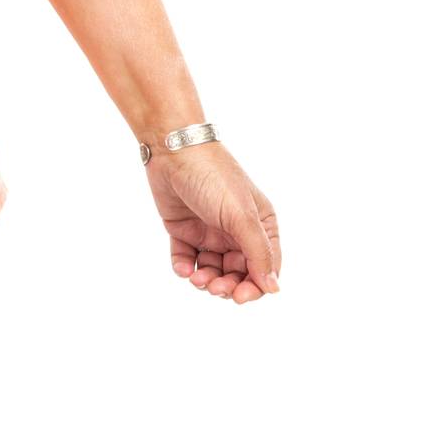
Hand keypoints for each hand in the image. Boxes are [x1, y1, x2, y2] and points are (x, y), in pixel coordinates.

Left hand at [145, 141, 280, 303]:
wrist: (172, 149)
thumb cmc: (213, 177)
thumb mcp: (241, 216)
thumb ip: (258, 253)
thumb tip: (273, 288)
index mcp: (260, 225)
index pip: (265, 267)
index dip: (255, 287)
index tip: (240, 297)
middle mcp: (237, 230)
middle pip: (239, 273)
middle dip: (228, 285)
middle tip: (214, 287)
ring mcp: (210, 230)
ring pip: (213, 269)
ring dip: (206, 280)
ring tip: (196, 278)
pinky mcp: (185, 229)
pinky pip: (187, 258)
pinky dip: (185, 268)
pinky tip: (183, 268)